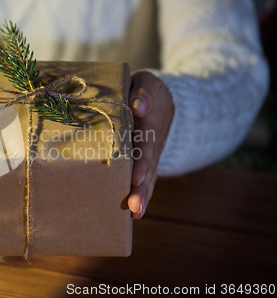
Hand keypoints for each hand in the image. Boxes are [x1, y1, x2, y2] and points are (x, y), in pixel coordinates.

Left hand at [127, 71, 173, 218]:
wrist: (164, 101)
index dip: (141, 160)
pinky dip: (143, 195)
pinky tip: (135, 214)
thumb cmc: (144, 91)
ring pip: (149, 178)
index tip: (136, 176)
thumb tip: (138, 106)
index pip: (146, 142)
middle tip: (135, 205)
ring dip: (143, 195)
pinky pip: (147, 180)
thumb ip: (143, 92)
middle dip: (142, 187)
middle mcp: (154, 142)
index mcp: (150, 122)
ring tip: (136, 213)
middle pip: (148, 166)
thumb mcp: (146, 83)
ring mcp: (153, 155)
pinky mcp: (148, 163)